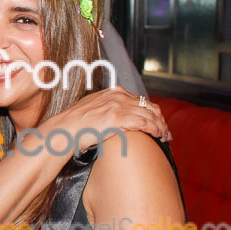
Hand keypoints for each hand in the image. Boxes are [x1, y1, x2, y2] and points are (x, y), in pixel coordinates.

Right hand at [50, 87, 169, 153]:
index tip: (156, 123)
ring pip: (150, 114)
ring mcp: (118, 106)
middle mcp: (118, 96)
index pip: (141, 100)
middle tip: (165, 132)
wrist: (64, 129)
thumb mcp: (92, 109)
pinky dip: (154, 129)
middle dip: (160, 119)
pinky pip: (144, 122)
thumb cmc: (75, 125)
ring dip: (160, 126)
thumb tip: (113, 117)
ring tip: (164, 137)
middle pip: (149, 105)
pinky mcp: (118, 118)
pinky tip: (157, 136)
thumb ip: (106, 108)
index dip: (152, 112)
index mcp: (113, 92)